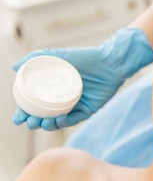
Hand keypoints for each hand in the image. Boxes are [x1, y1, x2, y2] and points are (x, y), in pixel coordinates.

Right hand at [13, 28, 152, 130]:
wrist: (109, 62)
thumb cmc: (84, 58)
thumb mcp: (57, 55)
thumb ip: (34, 58)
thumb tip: (14, 68)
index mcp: (53, 88)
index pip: (34, 104)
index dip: (24, 113)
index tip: (18, 118)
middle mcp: (63, 98)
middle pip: (44, 116)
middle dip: (34, 123)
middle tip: (30, 122)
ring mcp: (75, 105)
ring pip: (58, 121)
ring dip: (48, 125)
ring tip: (42, 123)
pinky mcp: (88, 110)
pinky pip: (75, 119)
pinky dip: (65, 122)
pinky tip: (58, 120)